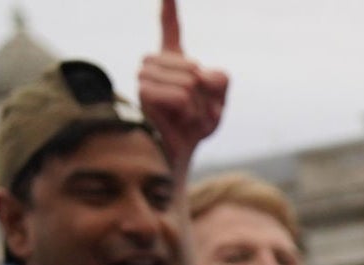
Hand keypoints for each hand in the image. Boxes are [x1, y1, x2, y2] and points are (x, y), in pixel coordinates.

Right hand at [136, 0, 227, 179]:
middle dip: (206, 96)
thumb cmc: (196, 125)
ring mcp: (145, 75)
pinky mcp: (144, 92)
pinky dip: (190, 113)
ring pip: (189, 83)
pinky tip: (179, 121)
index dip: (169, 10)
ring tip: (186, 117)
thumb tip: (200, 74)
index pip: (171, 29)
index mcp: (173, 60)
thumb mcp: (218, 102)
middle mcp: (154, 63)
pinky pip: (181, 96)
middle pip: (195, 68)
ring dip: (198, 107)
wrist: (181, 151)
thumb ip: (220, 81)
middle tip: (195, 110)